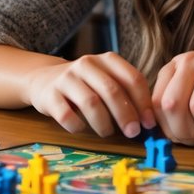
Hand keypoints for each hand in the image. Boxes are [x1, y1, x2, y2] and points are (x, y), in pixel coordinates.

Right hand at [22, 52, 152, 137]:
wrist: (43, 79)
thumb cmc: (85, 84)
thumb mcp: (106, 80)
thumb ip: (126, 94)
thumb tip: (148, 122)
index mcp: (107, 60)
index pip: (132, 78)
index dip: (144, 102)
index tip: (149, 123)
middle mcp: (87, 64)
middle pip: (112, 90)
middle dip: (126, 115)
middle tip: (132, 132)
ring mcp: (66, 78)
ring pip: (91, 103)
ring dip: (103, 123)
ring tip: (107, 133)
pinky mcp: (49, 94)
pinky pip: (67, 115)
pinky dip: (78, 126)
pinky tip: (82, 129)